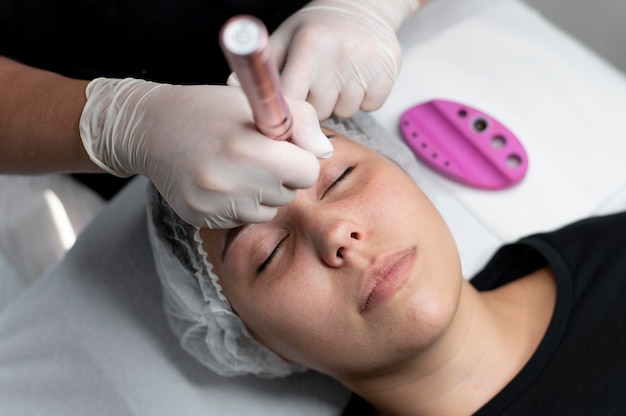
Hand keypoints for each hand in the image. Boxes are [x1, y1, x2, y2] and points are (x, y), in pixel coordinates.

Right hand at [79, 78, 332, 228]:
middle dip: (282, 176)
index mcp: (246, 147)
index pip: (306, 172)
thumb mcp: (256, 101)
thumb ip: (301, 121)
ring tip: (238, 167)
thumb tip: (324, 153)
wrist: (150, 128)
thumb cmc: (209, 110)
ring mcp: (213, 204)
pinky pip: (243, 220)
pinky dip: (241, 203)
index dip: (300, 158)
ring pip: (268, 211)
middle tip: (257, 155)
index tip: (285, 148)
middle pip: (289, 194)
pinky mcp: (200, 218)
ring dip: (263, 192)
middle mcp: (229, 181)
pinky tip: (222, 181)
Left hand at [269, 0, 419, 118]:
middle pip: (319, 112)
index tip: (285, 115)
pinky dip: (364, 98)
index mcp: (309, 46)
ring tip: (339, 76)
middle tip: (318, 81)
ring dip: (340, 101)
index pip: (291, 99)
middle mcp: (339, 55)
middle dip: (316, 103)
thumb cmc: (318, 28)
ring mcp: (366, 66)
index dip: (286, 113)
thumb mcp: (286, 37)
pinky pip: (369, 107)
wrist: (365, 5)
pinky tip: (358, 77)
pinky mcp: (387, 75)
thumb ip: (265, 66)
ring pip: (344, 112)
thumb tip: (237, 91)